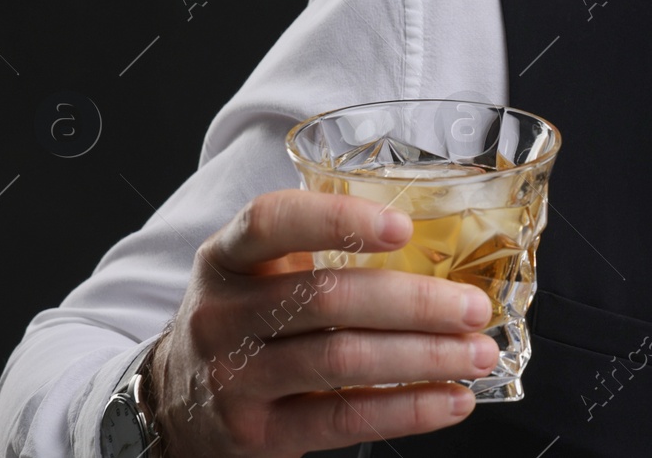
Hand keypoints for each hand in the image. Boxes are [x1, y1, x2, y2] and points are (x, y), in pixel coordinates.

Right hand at [148, 189, 497, 457]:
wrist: (174, 403)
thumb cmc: (246, 321)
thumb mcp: (259, 273)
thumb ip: (324, 252)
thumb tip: (442, 242)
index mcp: (228, 257)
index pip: (273, 222)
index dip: (337, 218)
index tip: (402, 226)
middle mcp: (224, 314)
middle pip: (327, 298)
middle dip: (414, 302)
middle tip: (473, 307)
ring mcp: (235, 377)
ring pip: (342, 360)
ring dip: (424, 358)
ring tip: (477, 354)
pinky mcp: (257, 433)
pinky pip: (343, 419)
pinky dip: (407, 409)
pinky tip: (451, 400)